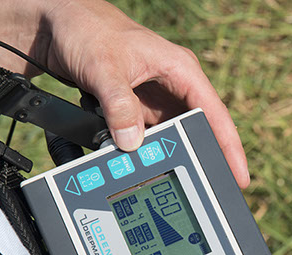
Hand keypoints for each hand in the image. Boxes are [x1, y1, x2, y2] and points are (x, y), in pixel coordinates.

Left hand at [0, 0, 249, 187]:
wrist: (53, 25)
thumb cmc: (85, 30)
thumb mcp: (103, 66)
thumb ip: (118, 105)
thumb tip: (130, 143)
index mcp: (180, 70)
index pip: (214, 114)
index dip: (229, 147)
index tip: (239, 176)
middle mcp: (173, 87)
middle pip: (197, 132)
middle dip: (201, 160)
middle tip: (209, 192)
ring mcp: (154, 102)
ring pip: (171, 139)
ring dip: (167, 158)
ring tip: (169, 183)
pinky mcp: (135, 112)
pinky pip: (146, 140)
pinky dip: (142, 154)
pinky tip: (139, 168)